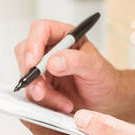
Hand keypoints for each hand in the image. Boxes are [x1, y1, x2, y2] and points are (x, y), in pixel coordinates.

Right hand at [14, 19, 134, 123]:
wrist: (107, 102)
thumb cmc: (105, 79)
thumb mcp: (95, 68)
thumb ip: (76, 61)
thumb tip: (53, 61)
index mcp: (65, 36)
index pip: (41, 30)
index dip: (33, 43)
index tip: (34, 62)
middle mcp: (51, 51)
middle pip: (26, 52)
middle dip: (31, 73)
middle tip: (41, 88)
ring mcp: (44, 69)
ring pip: (27, 76)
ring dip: (40, 92)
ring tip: (62, 102)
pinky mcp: (42, 87)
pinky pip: (32, 93)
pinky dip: (46, 102)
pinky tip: (62, 105)